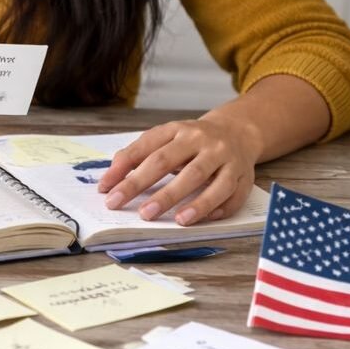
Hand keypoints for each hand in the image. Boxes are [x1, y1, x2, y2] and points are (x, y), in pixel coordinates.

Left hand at [97, 116, 262, 224]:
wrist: (237, 132)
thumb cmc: (192, 141)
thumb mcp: (165, 138)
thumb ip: (137, 154)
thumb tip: (109, 179)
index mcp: (176, 129)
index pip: (146, 148)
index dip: (124, 169)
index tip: (106, 189)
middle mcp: (200, 139)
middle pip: (169, 162)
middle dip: (147, 186)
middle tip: (132, 208)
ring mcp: (223, 156)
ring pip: (202, 177)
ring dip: (184, 200)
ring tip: (167, 219)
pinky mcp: (243, 175)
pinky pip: (230, 193)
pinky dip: (214, 207)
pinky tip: (196, 219)